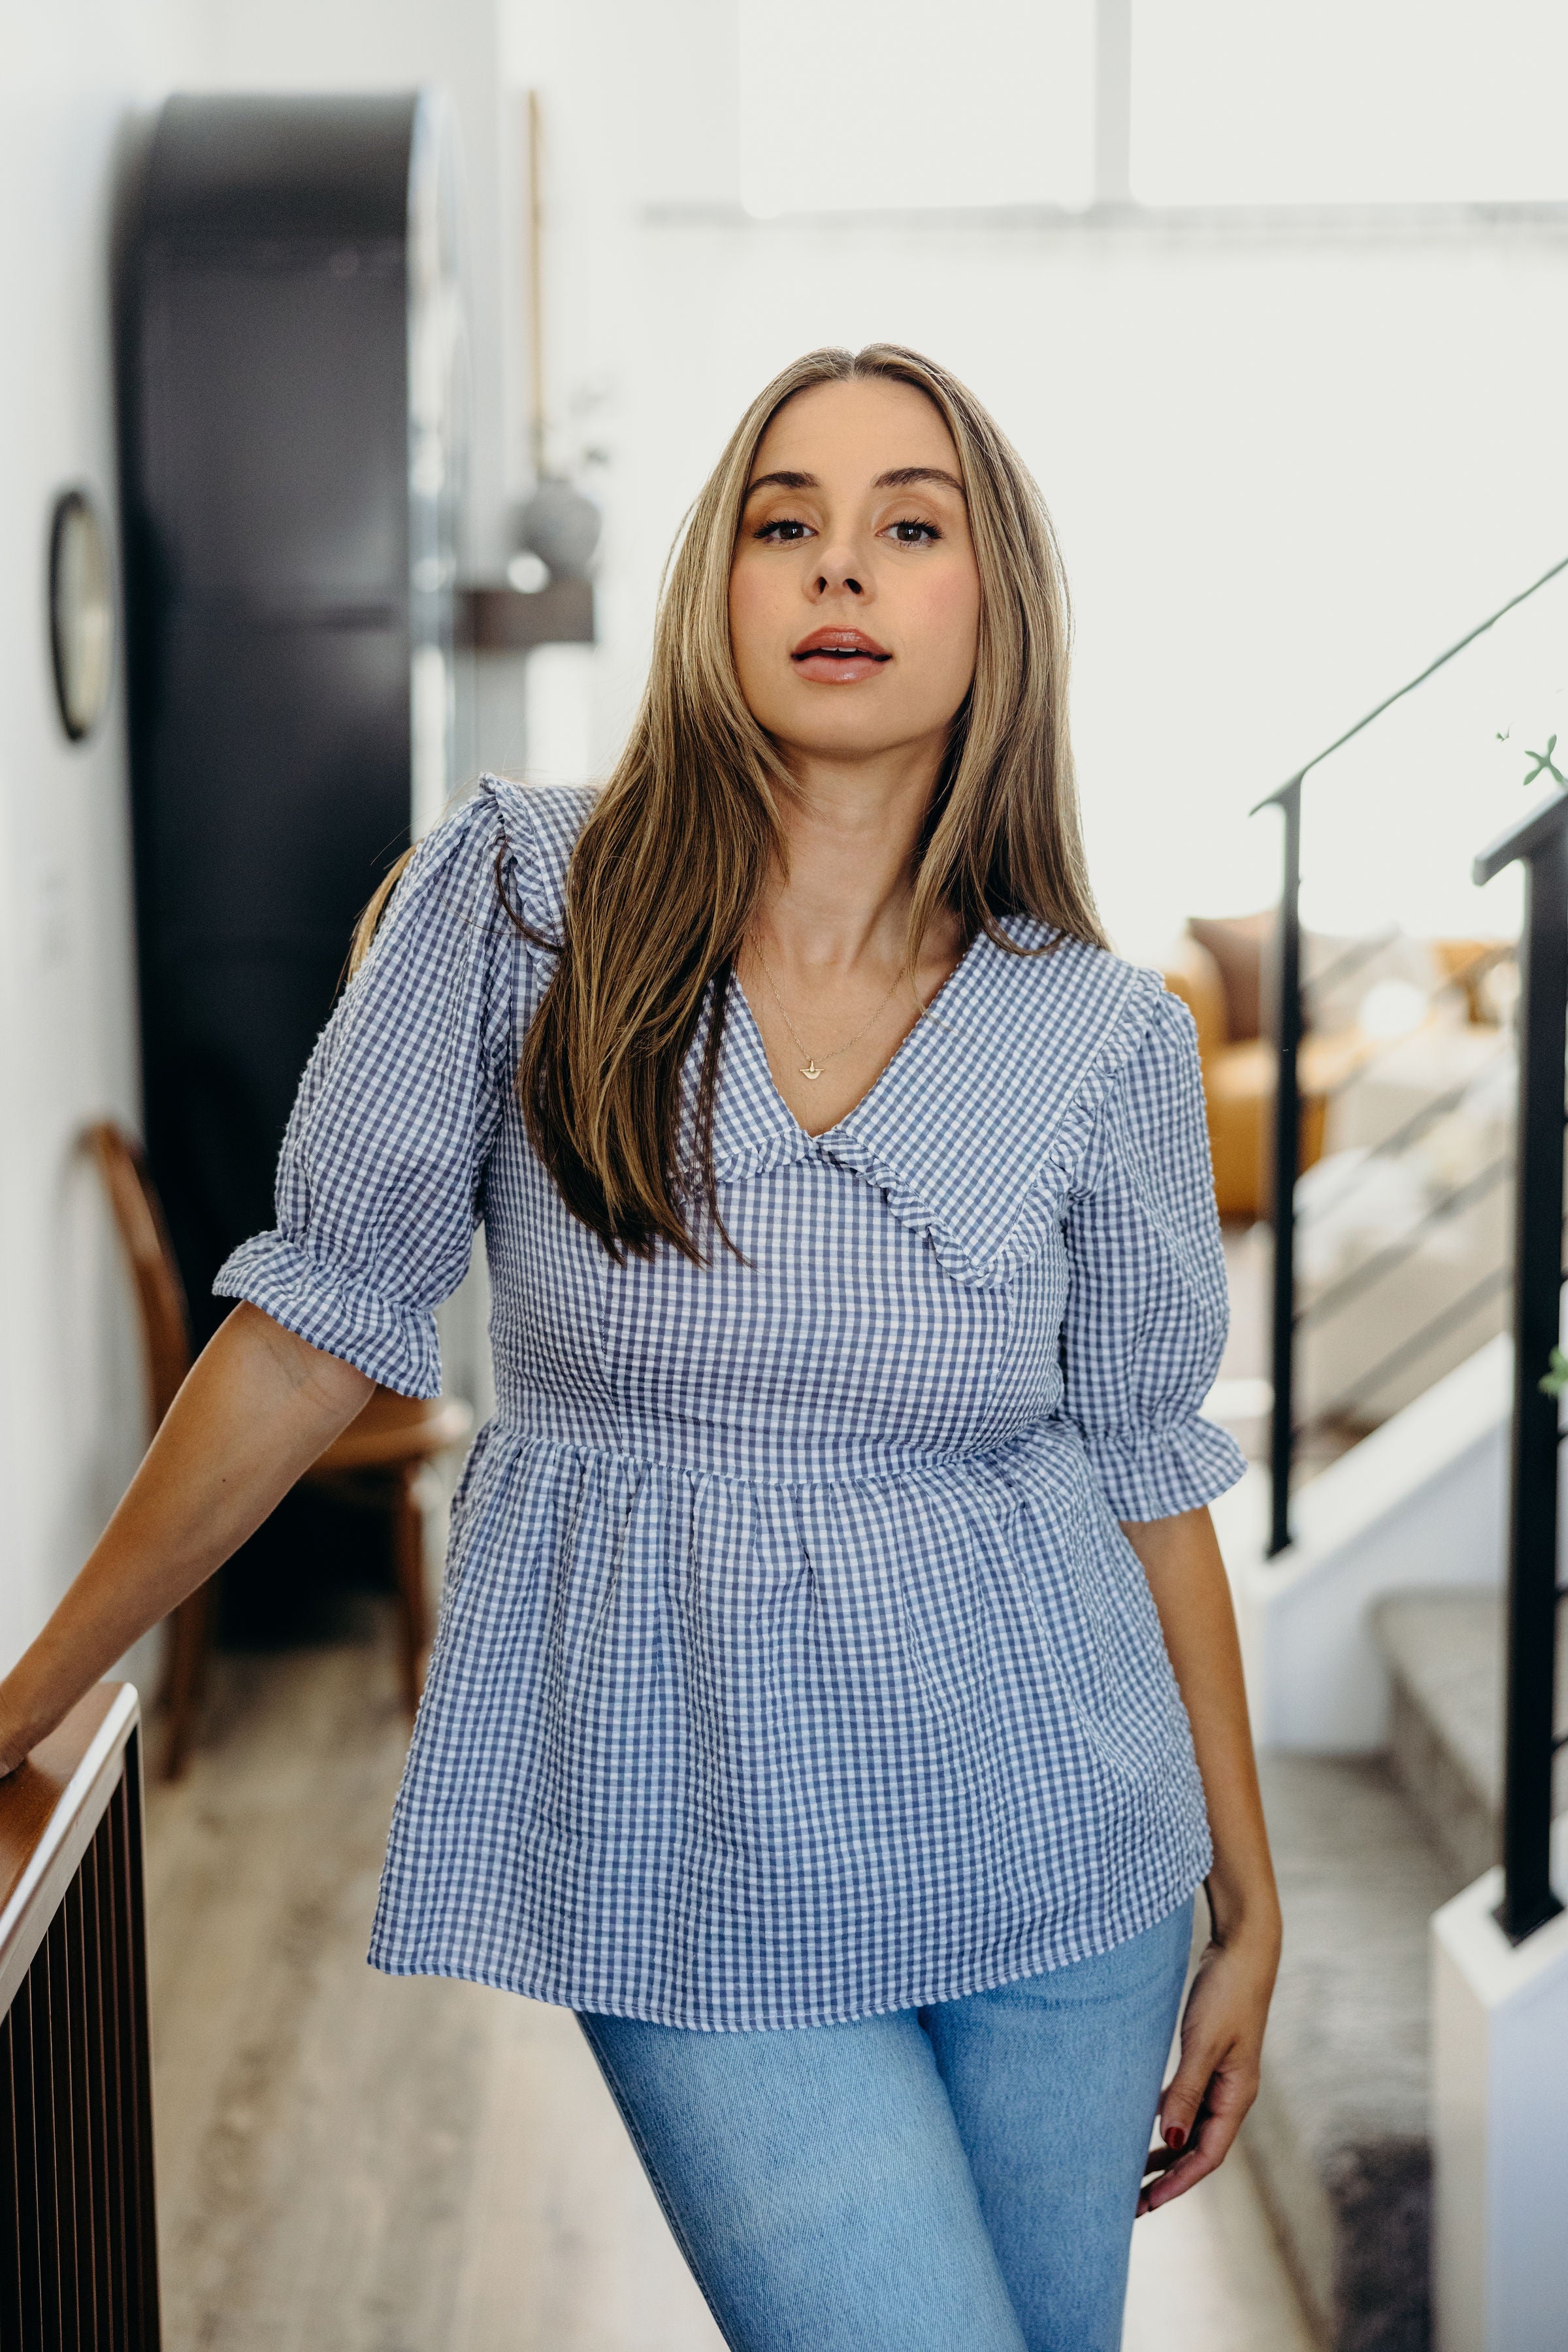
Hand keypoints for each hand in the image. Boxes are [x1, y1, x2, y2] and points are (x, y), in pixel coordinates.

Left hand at [1137, 1921, 1277, 2215]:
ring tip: (1132, 2173)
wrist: (1243, 1951)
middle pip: (1199, 2150)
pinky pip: (1189, 2103)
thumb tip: (1172, 2141)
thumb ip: (1187, 2091)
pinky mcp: (1210, 2059)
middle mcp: (1232, 2094)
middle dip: (1168, 2177)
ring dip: (1166, 2152)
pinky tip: (1146, 2124)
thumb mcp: (1203, 2043)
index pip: (1207, 2156)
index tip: (1147, 2202)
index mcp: (1237, 2097)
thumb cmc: (1226, 1993)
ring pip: (1193, 2128)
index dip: (1178, 2183)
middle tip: (1131, 2201)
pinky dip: (1169, 2119)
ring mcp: (1223, 2078)